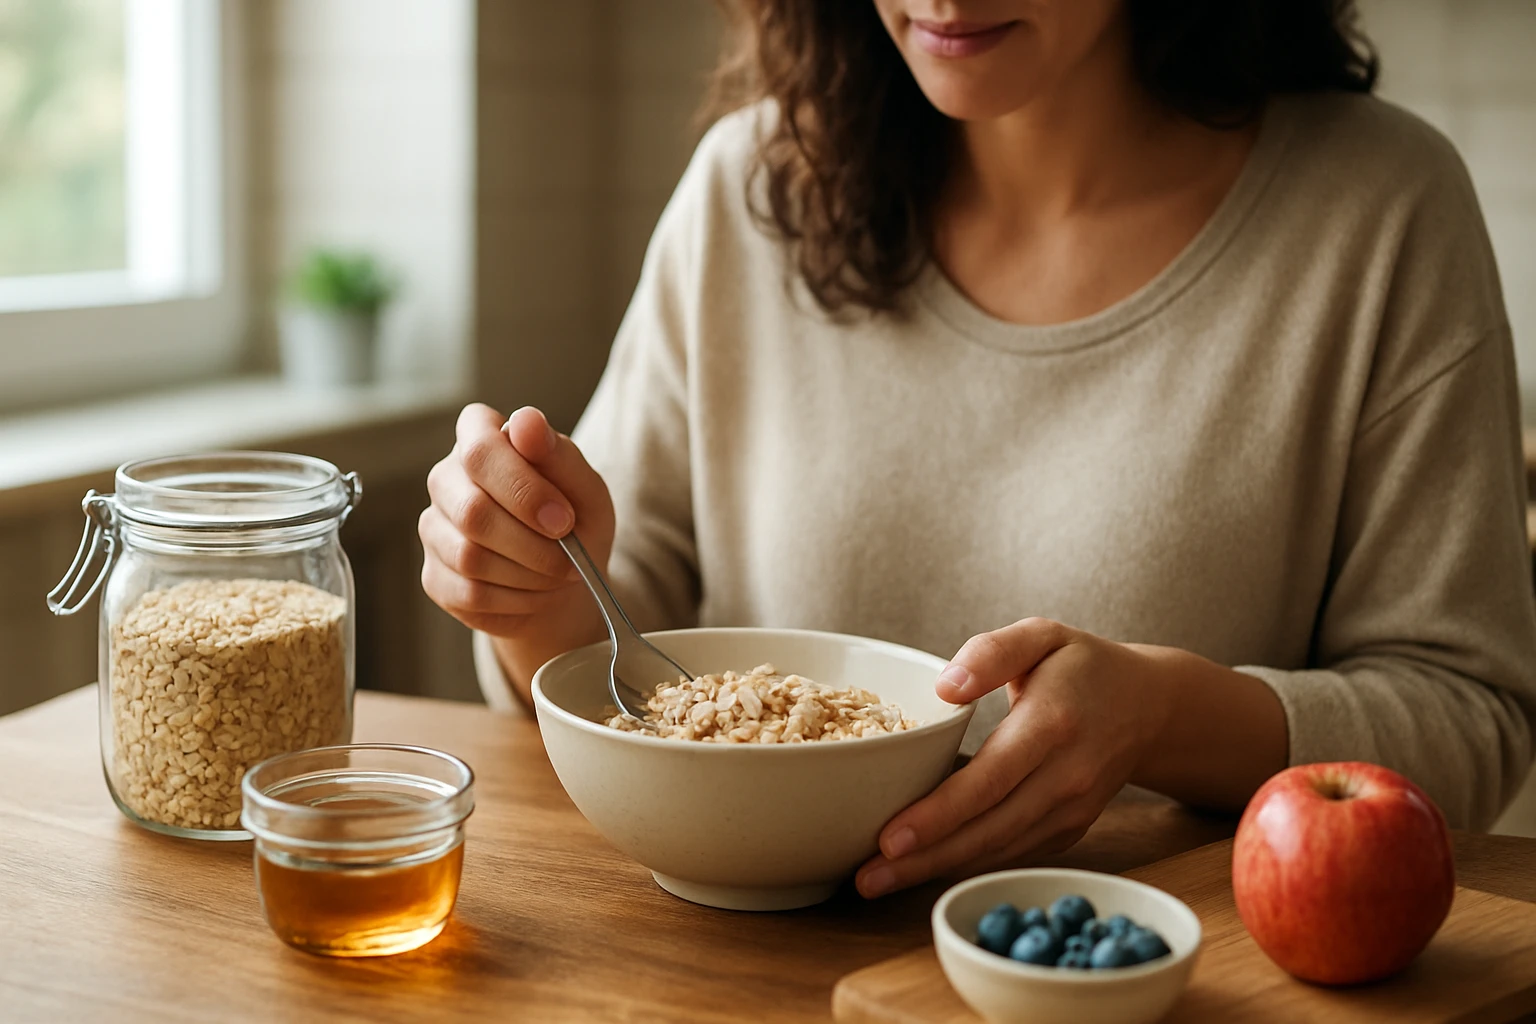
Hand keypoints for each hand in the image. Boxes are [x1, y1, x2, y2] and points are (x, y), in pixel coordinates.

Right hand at [419, 403, 614, 638]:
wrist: (566, 581)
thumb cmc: (575, 522)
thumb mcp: (585, 488)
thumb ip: (558, 454)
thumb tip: (525, 422)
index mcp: (480, 437)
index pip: (480, 447)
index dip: (521, 486)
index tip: (563, 518)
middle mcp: (446, 477)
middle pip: (473, 510)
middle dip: (533, 542)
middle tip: (570, 557)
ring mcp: (433, 528)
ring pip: (469, 556)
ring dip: (529, 573)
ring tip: (558, 573)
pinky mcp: (434, 576)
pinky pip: (470, 593)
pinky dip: (516, 599)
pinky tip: (535, 591)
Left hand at [854, 618, 1173, 897]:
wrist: (1150, 707)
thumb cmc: (1084, 666)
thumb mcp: (1042, 635)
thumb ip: (992, 651)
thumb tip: (946, 688)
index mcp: (1053, 724)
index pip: (990, 780)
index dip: (939, 814)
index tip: (890, 838)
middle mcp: (1067, 776)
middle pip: (988, 829)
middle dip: (924, 859)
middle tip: (866, 877)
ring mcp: (1072, 810)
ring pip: (999, 849)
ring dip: (937, 870)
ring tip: (878, 880)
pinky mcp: (1070, 829)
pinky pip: (1013, 852)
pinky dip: (968, 864)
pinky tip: (924, 868)